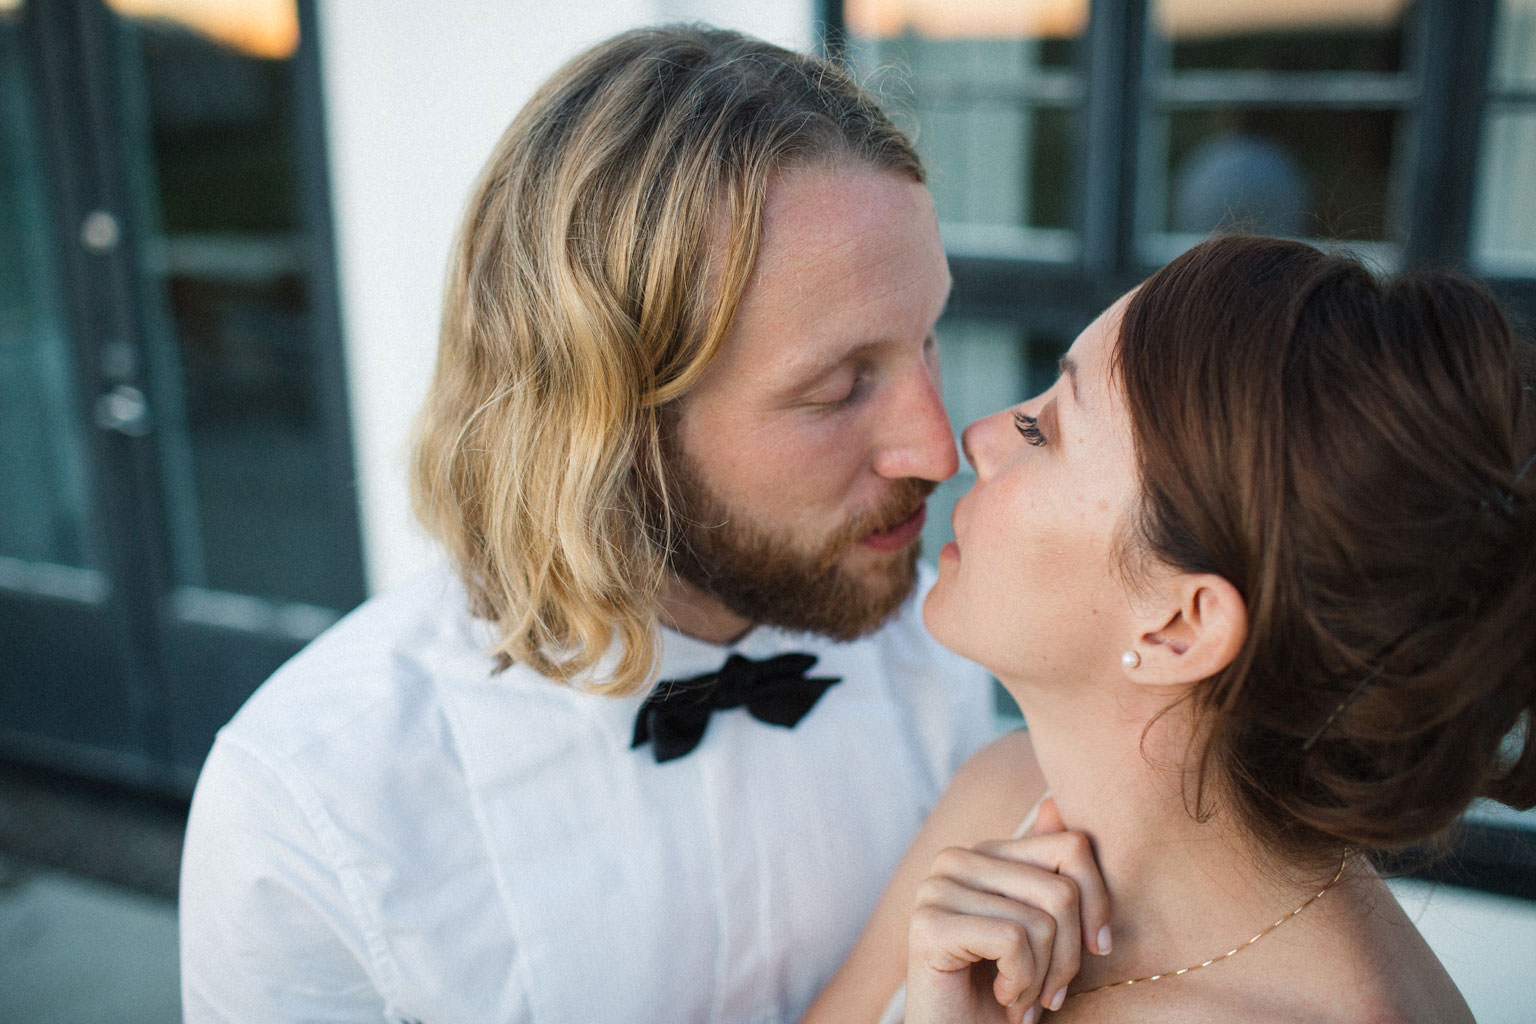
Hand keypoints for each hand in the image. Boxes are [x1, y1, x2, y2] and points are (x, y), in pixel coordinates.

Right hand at [902, 799, 1110, 1023]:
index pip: (1072, 846)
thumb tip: (1054, 802)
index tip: (1095, 950)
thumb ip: (1048, 870)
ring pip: (1042, 920)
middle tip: (1050, 994)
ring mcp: (936, 888)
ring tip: (1022, 999)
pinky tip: (1002, 998)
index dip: (1099, 904)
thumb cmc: (1006, 991)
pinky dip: (1022, 984)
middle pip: (1062, 889)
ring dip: (1044, 978)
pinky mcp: (927, 924)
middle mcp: (955, 860)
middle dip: (1070, 956)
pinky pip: (1014, 941)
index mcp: (985, 853)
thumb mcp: (1044, 931)